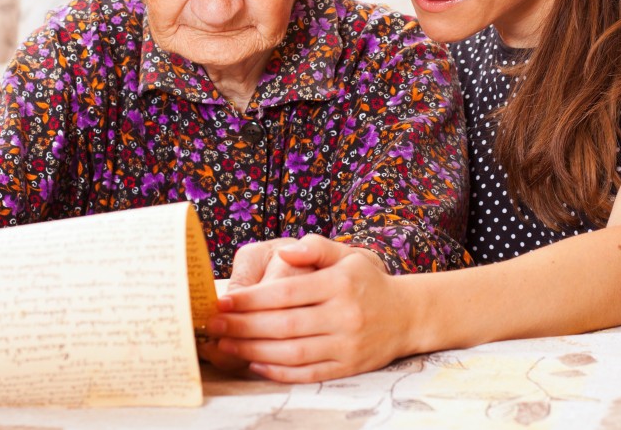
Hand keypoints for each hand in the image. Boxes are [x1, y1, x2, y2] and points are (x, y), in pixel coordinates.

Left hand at [208, 235, 407, 382]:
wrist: (406, 315)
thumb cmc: (367, 281)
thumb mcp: (348, 254)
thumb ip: (315, 246)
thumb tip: (286, 251)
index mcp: (340, 283)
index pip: (287, 292)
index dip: (251, 299)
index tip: (223, 301)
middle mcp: (345, 315)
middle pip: (285, 325)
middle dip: (244, 326)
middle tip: (214, 326)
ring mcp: (347, 345)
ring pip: (293, 352)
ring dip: (254, 351)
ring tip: (226, 345)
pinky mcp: (349, 368)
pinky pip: (308, 374)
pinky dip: (279, 371)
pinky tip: (255, 363)